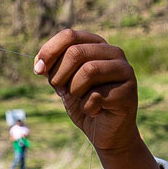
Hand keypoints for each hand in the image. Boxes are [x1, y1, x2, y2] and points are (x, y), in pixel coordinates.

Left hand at [33, 29, 139, 154]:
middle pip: (76, 52)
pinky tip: (96, 111)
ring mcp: (125, 70)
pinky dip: (88, 107)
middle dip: (59, 75)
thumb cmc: (84, 104)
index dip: (49, 51)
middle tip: (60, 91)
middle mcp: (114, 52)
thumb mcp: (63, 84)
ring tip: (80, 100)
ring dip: (74, 90)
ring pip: (89, 71)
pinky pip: (97, 95)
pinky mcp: (129, 92)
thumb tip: (39, 63)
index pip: (69, 36)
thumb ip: (52, 70)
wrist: (105, 132)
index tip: (38, 70)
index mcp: (97, 45)